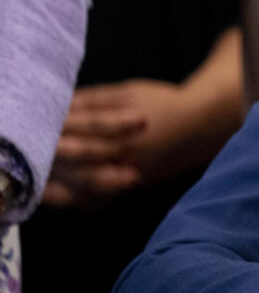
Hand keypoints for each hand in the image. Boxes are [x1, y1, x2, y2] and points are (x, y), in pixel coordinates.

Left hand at [43, 28, 243, 207]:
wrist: (201, 126)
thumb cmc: (163, 103)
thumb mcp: (128, 92)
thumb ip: (92, 100)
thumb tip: (59, 105)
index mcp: (116, 131)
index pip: (72, 136)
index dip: (47, 132)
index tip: (27, 129)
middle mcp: (120, 158)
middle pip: (73, 164)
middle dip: (47, 159)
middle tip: (23, 156)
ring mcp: (126, 176)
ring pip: (83, 187)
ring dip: (57, 184)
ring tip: (34, 180)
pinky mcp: (132, 187)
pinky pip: (99, 200)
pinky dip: (78, 200)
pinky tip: (59, 195)